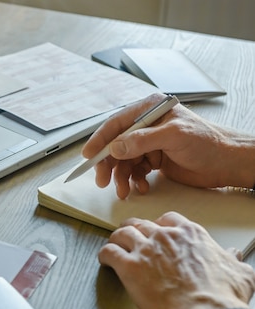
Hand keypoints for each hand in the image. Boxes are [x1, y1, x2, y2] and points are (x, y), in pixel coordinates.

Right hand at [82, 93, 254, 198]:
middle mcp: (146, 126)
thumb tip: (116, 147)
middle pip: (116, 145)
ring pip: (124, 161)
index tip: (88, 156)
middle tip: (102, 180)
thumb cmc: (208, 142)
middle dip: (108, 164)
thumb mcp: (174, 136)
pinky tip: (140, 187)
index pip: (116, 124)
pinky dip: (134, 181)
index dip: (100, 140)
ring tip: (124, 190)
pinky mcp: (154, 160)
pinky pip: (135, 171)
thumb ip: (142, 140)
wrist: (228, 162)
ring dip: (121, 177)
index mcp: (149, 110)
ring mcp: (150, 144)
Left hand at [98, 211, 254, 308]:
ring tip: (114, 245)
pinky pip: (109, 252)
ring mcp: (145, 250)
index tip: (156, 233)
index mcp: (190, 234)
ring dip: (116, 239)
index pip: (168, 220)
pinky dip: (104, 255)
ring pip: (122, 233)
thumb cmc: (221, 298)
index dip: (159, 227)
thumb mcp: (239, 273)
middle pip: (141, 224)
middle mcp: (165, 237)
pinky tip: (104, 259)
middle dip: (134, 230)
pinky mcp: (129, 267)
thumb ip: (232, 260)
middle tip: (130, 238)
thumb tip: (234, 254)